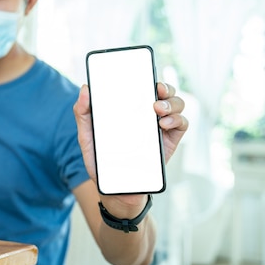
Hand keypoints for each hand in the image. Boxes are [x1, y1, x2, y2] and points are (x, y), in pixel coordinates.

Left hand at [73, 82, 187, 214]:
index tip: (144, 74)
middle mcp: (148, 115)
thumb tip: (85, 88)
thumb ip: (83, 113)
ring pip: (177, 104)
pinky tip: (163, 124)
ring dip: (172, 102)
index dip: (147, 76)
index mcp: (130, 109)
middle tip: (156, 90)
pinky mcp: (170, 141)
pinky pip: (182, 124)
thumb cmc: (102, 160)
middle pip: (165, 92)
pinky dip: (177, 119)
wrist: (116, 190)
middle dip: (165, 86)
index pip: (142, 86)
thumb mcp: (87, 136)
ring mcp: (161, 127)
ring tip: (158, 109)